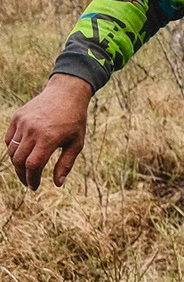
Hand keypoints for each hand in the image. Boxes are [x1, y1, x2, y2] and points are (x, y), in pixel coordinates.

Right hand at [7, 73, 94, 190]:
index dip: (32, 179)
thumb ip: (66, 164)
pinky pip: (9, 139)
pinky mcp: (17, 118)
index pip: (33, 165)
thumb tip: (58, 184)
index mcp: (48, 138)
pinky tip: (21, 156)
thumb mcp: (76, 144)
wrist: (66, 94)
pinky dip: (12, 150)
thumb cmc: (75, 120)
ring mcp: (22, 123)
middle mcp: (32, 130)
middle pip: (18, 160)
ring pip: (12, 150)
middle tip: (29, 182)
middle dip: (22, 174)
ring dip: (17, 163)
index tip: (34, 186)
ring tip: (26, 170)